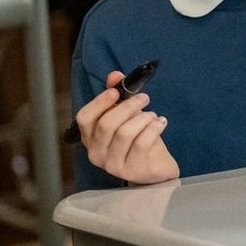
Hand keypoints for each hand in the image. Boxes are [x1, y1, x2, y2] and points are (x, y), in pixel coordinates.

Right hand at [75, 70, 180, 184]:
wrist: (156, 170)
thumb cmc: (139, 141)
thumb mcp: (128, 117)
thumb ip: (119, 97)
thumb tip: (115, 75)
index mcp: (90, 139)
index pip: (84, 118)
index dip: (99, 102)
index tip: (116, 91)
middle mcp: (96, 154)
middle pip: (106, 124)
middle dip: (128, 106)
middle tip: (144, 98)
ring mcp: (113, 165)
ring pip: (124, 133)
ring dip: (143, 118)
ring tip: (153, 115)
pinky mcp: (132, 170)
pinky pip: (141, 144)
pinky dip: (153, 128)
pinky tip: (161, 123)